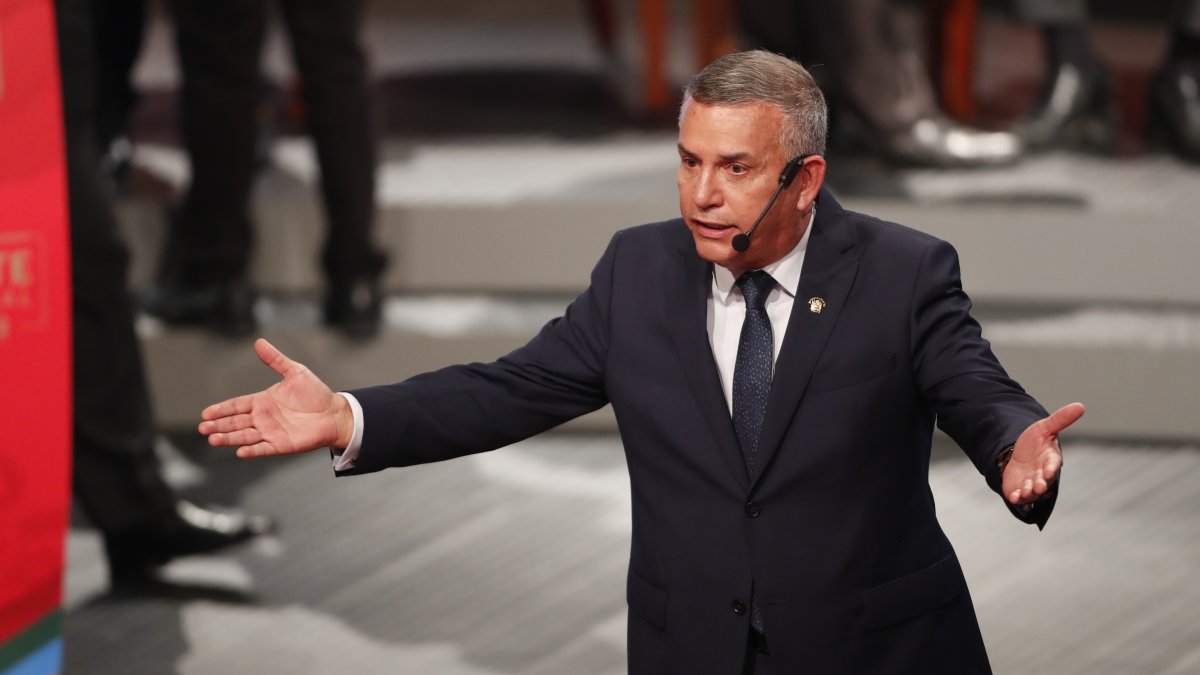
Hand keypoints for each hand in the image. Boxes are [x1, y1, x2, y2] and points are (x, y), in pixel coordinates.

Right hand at [199, 338, 353, 457]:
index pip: (236, 405)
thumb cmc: (316, 394)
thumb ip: (275, 360)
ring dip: (229, 438)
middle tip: (203, 428)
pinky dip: (252, 449)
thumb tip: (258, 342)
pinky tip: (239, 451)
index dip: (221, 409)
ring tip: (213, 439)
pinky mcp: (281, 444)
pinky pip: (263, 448)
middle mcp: (263, 418)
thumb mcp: (295, 372)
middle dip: (219, 425)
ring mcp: (271, 432)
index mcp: (263, 401)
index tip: (206, 413)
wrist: (334, 412)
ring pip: (244, 436)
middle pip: (235, 422)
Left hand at [1002, 402, 1085, 504]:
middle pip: (1044, 481)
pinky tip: (1013, 497)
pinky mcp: (1018, 489)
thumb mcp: (1044, 427)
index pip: (1053, 464)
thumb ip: (1060, 419)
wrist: (1017, 453)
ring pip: (1032, 491)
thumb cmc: (1035, 442)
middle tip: (1039, 487)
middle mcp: (1042, 474)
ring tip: (1024, 492)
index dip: (1051, 468)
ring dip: (1029, 493)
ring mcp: (1031, 483)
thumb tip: (1081, 405)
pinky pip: (1019, 497)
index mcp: (1050, 460)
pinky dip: (1017, 498)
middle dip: (1041, 484)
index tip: (1049, 471)